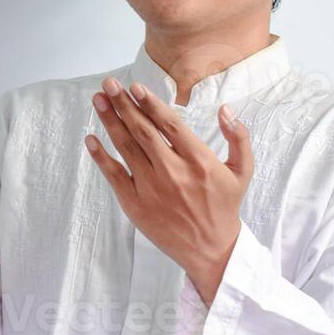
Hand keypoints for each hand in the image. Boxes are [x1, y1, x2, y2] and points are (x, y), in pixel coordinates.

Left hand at [84, 77, 253, 304]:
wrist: (211, 250)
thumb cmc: (224, 206)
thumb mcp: (243, 171)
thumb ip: (239, 138)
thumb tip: (226, 109)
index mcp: (199, 162)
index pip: (170, 125)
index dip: (150, 104)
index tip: (136, 87)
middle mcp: (173, 173)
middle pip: (142, 131)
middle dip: (123, 104)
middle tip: (109, 84)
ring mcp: (151, 189)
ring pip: (126, 148)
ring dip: (110, 121)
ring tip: (99, 100)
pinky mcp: (135, 205)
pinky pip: (113, 175)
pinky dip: (100, 156)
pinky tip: (90, 138)